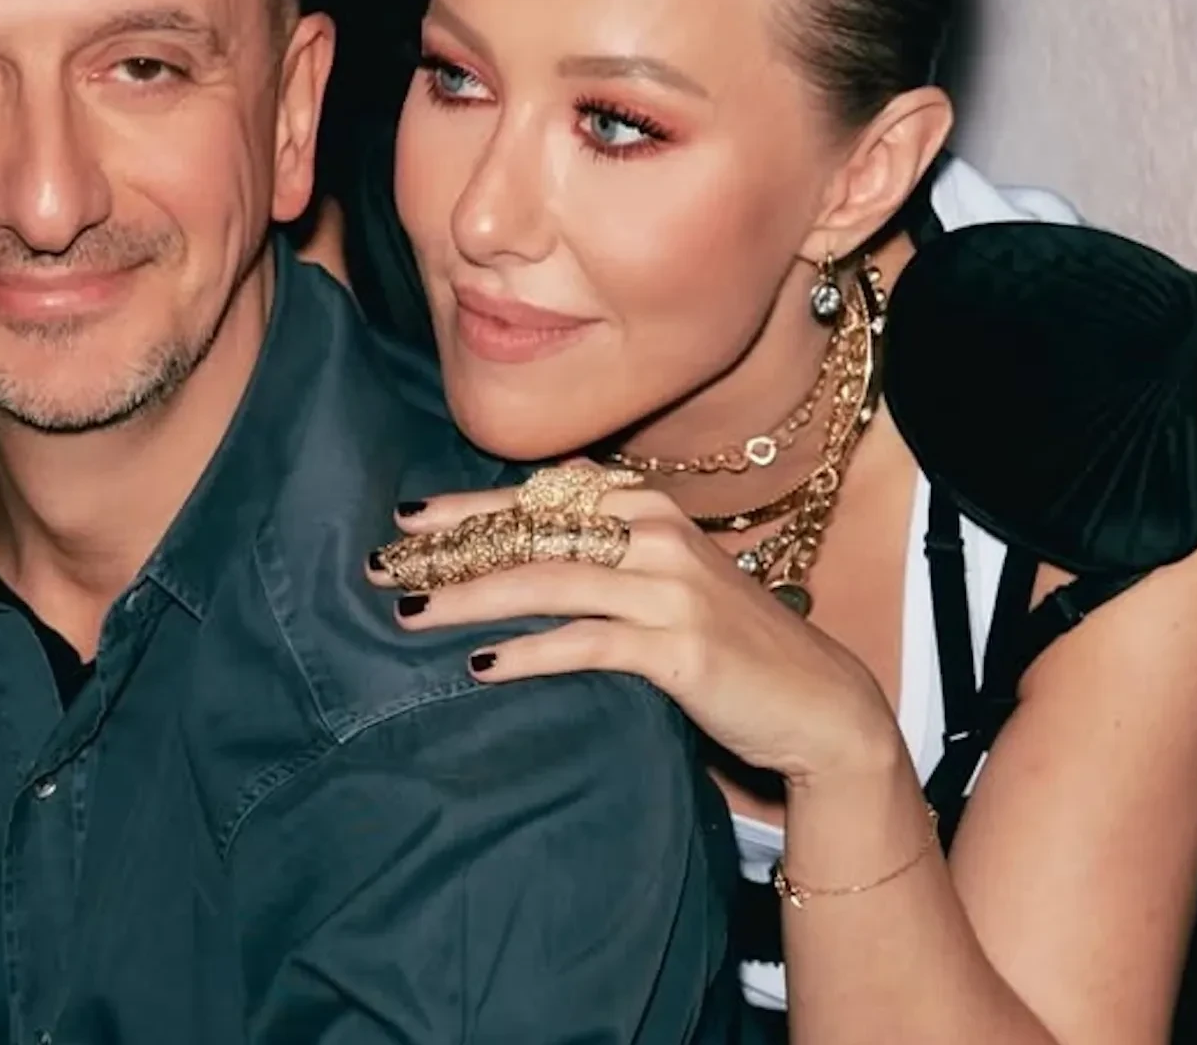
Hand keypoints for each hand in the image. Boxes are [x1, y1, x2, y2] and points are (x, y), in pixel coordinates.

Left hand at [369, 473, 900, 784]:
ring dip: (470, 598)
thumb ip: (603, 543)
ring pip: (547, 579)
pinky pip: (586, 641)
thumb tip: (523, 525)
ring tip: (412, 614)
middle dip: (449, 550)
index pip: (538, 497)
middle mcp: (655, 531)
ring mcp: (669, 586)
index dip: (465, 508)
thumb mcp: (664, 575)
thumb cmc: (725, 638)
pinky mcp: (678, 644)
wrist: (815, 700)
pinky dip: (530, 652)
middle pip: (531, 530)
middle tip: (382, 569)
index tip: (402, 523)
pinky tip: (483, 667)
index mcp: (645, 506)